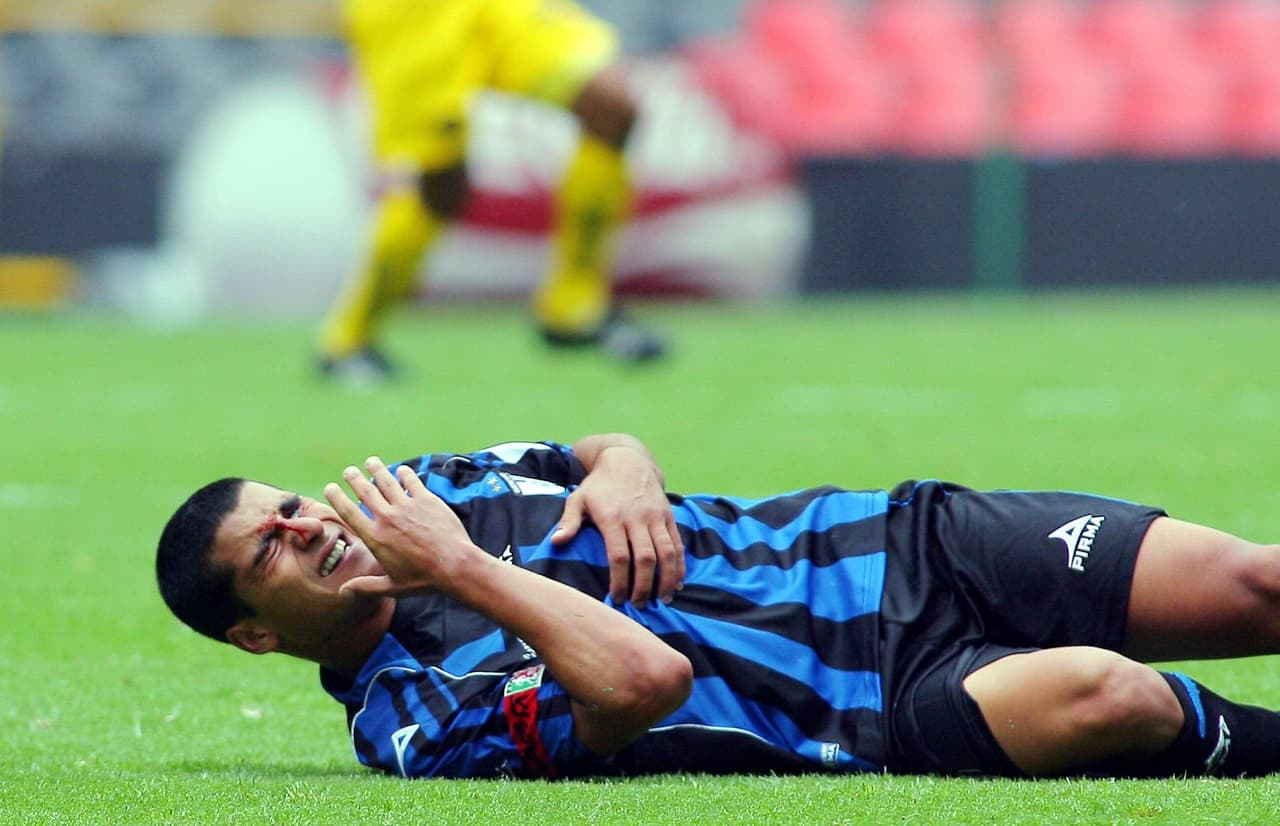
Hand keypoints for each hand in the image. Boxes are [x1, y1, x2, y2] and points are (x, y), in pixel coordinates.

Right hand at [324, 456, 477, 598]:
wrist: (454, 565)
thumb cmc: (423, 579)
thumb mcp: (392, 587)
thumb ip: (366, 586)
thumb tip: (343, 592)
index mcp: (376, 538)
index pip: (349, 513)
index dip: (337, 498)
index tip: (330, 487)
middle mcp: (388, 518)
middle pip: (366, 492)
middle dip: (355, 479)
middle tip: (348, 470)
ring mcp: (407, 506)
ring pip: (387, 482)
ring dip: (377, 470)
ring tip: (370, 461)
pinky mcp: (427, 500)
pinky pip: (412, 482)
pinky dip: (405, 474)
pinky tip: (401, 470)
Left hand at [552, 446, 684, 607]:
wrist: (628, 459)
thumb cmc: (599, 485)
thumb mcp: (578, 498)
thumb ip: (568, 522)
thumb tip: (556, 543)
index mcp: (612, 517)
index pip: (619, 555)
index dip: (621, 580)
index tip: (618, 598)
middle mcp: (637, 517)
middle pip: (646, 558)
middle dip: (644, 585)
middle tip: (638, 604)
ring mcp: (655, 516)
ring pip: (667, 552)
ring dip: (666, 579)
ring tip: (662, 599)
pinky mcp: (668, 515)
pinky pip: (677, 543)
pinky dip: (679, 564)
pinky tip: (677, 582)